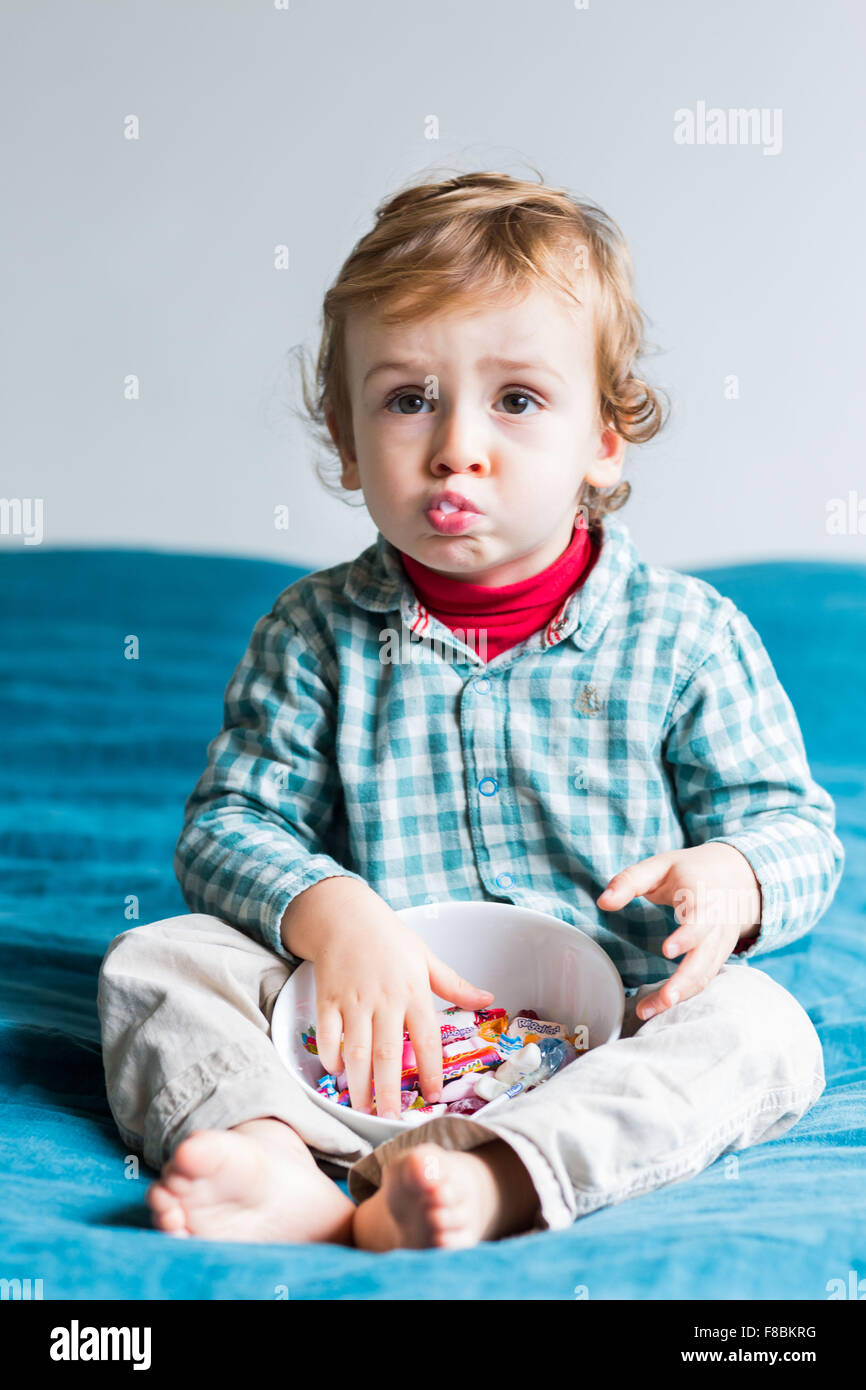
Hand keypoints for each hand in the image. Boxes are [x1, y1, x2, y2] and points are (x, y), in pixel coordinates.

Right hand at [292, 882, 494, 1118]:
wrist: (344, 914)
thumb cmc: (389, 937)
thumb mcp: (426, 957)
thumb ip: (454, 984)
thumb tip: (488, 999)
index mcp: (413, 992)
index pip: (427, 1039)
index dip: (432, 1070)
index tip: (434, 1096)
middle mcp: (384, 1000)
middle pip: (387, 1054)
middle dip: (389, 1091)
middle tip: (392, 1120)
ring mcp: (353, 1001)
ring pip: (356, 1050)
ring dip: (359, 1084)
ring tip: (362, 1109)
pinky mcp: (327, 999)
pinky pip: (327, 1035)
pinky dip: (331, 1056)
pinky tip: (337, 1073)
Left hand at [597, 843, 761, 1021]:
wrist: (737, 878)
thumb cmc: (690, 871)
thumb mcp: (660, 865)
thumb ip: (630, 880)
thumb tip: (602, 902)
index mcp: (704, 896)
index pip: (700, 919)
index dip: (687, 936)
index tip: (667, 951)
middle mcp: (718, 924)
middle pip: (705, 957)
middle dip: (685, 981)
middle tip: (663, 1000)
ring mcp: (721, 944)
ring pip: (704, 975)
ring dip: (680, 995)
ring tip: (648, 1012)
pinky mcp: (718, 958)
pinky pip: (704, 980)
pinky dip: (684, 996)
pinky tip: (659, 1007)